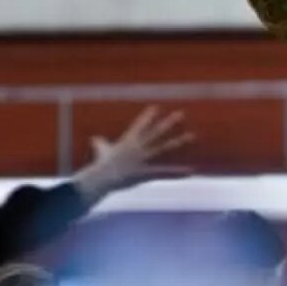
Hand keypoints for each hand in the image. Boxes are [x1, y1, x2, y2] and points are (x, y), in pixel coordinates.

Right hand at [72, 106, 194, 203]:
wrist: (102, 178)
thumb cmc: (101, 165)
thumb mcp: (101, 151)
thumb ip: (100, 143)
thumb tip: (94, 138)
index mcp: (128, 141)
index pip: (140, 125)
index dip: (148, 116)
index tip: (156, 107)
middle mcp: (138, 147)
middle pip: (156, 132)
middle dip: (168, 123)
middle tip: (180, 114)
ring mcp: (144, 159)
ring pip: (164, 147)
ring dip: (178, 141)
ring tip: (192, 136)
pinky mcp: (147, 172)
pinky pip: (165, 171)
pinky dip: (178, 171)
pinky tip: (191, 170)